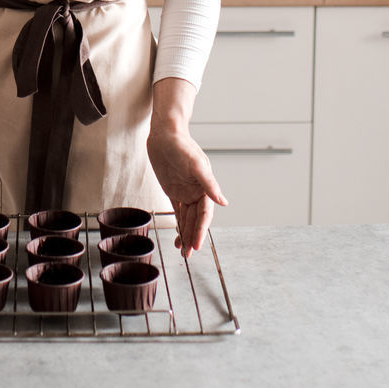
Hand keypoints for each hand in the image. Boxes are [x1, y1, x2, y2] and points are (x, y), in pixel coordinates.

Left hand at [146, 127, 227, 257]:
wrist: (165, 133)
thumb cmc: (182, 145)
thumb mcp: (195, 164)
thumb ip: (209, 184)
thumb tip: (224, 202)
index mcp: (205, 187)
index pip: (204, 214)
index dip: (201, 230)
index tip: (196, 245)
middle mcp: (196, 191)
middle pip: (195, 220)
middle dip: (192, 236)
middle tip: (187, 254)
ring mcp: (184, 191)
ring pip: (187, 218)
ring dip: (185, 233)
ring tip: (181, 250)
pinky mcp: (173, 190)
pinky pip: (177, 211)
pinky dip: (178, 224)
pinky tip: (177, 236)